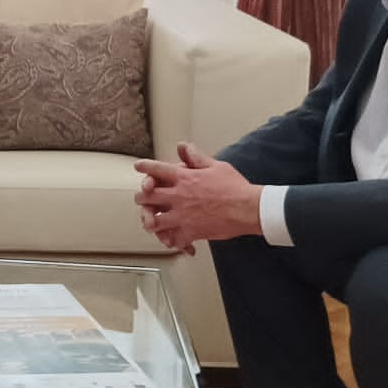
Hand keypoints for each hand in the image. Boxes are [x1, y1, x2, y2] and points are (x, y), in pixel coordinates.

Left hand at [133, 142, 262, 254]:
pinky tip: (170, 239)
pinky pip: (172, 239)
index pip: (157, 169)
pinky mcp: (190, 232)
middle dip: (142, 197)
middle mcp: (179, 196)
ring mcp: (182, 215)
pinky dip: (170, 240)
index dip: (145, 167)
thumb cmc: (236, 188)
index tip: (139, 166)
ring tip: (150, 220)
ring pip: (154, 220)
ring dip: (150, 220)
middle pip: (147, 196)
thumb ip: (196, 157)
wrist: (249, 209)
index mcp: (184, 178)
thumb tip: (183, 147)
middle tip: (142, 198)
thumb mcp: (216, 166)